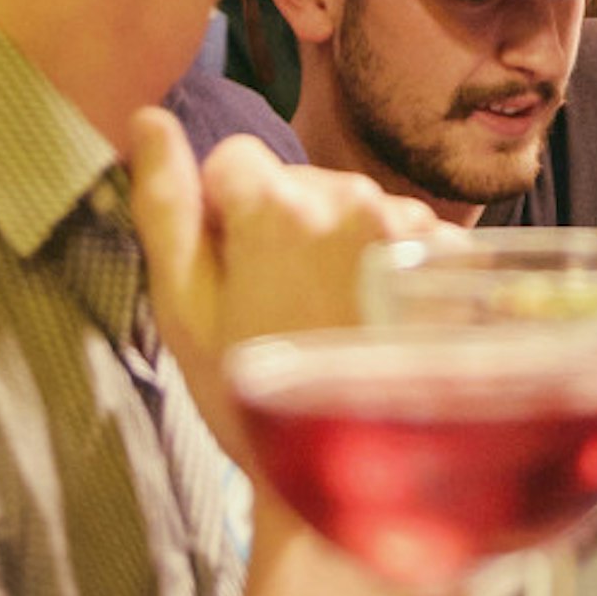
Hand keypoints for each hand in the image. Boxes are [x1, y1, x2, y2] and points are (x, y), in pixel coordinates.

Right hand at [126, 113, 439, 479]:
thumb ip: (164, 207)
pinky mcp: (449, 253)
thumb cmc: (255, 401)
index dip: (220, 217)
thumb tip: (147, 117)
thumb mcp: (186, 314)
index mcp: (275, 203)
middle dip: (281, 228)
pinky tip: (374, 321)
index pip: (231, 161)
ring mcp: (407, 222)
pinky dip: (384, 264)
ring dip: (335, 246)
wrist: (355, 478)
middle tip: (279, 311)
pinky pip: (401, 231)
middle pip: (296, 183)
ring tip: (331, 323)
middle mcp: (350, 195)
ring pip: (350, 207)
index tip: (230, 275)